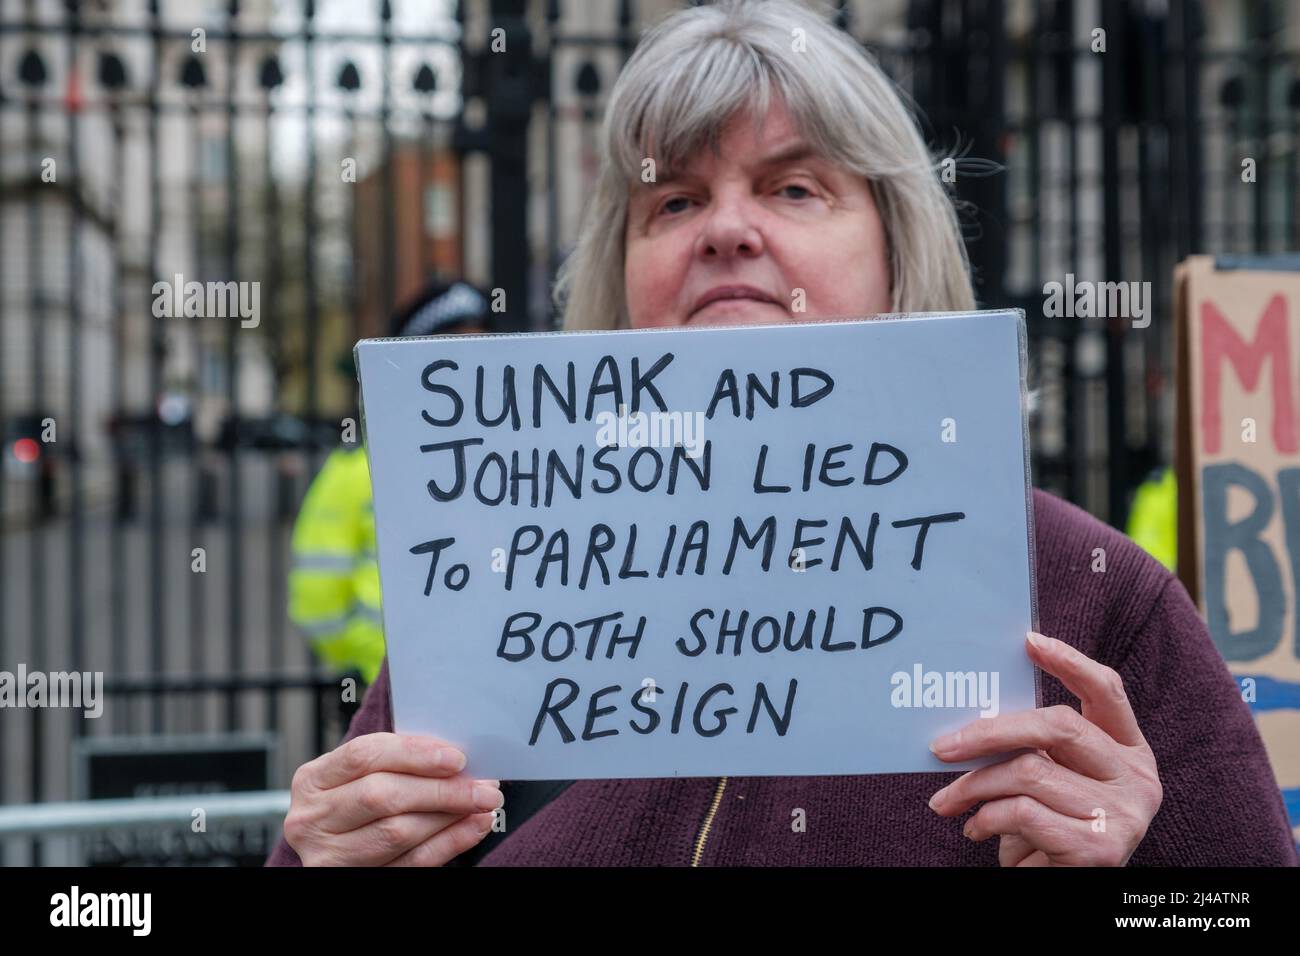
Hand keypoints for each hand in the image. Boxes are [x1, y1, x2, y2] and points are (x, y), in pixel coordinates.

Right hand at [282, 732, 502, 865]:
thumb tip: (455, 756)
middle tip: (483, 786)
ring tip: (483, 803)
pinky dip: (448, 843)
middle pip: (382, 796)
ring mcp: (330, 855)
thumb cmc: (353, 799)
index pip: (364, 756)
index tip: (456, 757)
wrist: (333, 844)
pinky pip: (411, 863)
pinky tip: (472, 828)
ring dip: (449, 816)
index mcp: (313, 780)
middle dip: (441, 789)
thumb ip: (396, 761)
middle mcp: (313, 819)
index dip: (414, 754)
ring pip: (397, 832)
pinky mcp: (353, 879)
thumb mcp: (359, 775)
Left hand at [927, 631, 1161, 865]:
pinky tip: (975, 828)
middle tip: (941, 746)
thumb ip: (1037, 749)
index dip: (1070, 662)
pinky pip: (1021, 813)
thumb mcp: (1056, 781)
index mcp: (1130, 750)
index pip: (1108, 691)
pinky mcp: (1099, 849)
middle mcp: (1138, 779)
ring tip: (946, 801)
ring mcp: (1124, 815)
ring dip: (972, 787)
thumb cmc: (1056, 829)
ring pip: (1028, 773)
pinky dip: (985, 819)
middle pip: (1058, 726)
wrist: (1073, 892)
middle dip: (990, 731)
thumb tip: (968, 719)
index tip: (1028, 640)